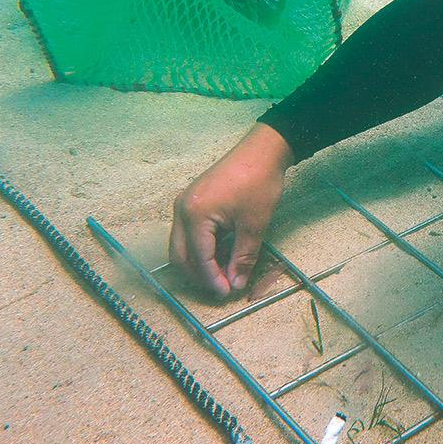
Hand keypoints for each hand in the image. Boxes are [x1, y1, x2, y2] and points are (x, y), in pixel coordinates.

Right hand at [169, 123, 293, 296]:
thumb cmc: (259, 184)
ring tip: (221, 275)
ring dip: (198, 263)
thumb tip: (236, 283)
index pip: (198, 258)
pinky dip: (199, 248)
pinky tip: (218, 256)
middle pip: (180, 255)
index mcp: (194, 215)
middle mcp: (181, 209)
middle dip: (199, 275)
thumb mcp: (254, 225)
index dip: (212, 279)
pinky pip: (188, 232)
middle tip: (221, 288)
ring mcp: (183, 203)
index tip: (227, 293)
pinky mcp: (191, 201)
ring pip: (182, 245)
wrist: (262, 150)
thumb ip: (243, 257)